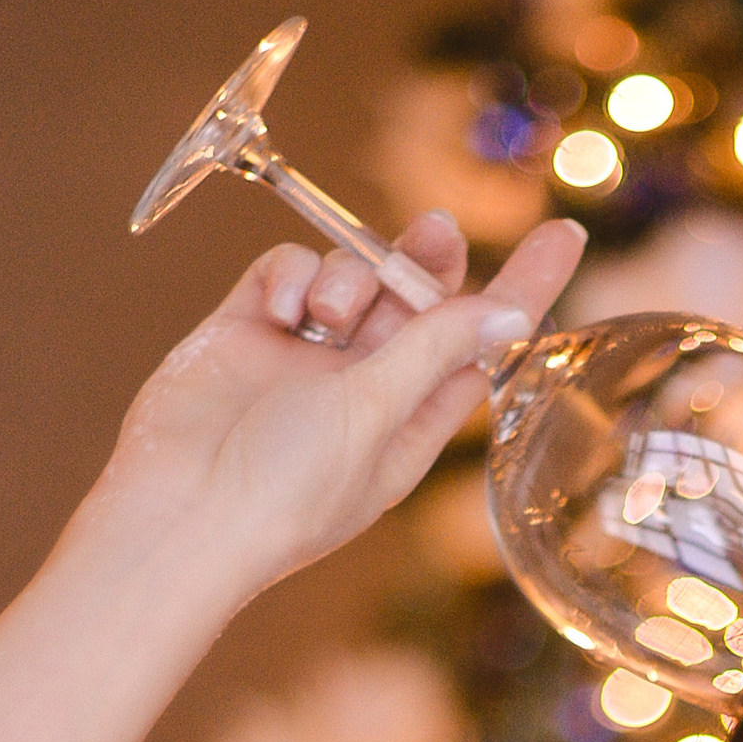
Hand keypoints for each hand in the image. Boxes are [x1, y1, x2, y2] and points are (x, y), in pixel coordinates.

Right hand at [75, 207, 588, 613]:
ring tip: (326, 314)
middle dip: (427, 262)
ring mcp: (300, 357)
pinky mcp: (244, 330)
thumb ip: (434, 350)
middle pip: (414, 301)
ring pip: (349, 278)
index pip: (477, 345)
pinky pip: (285, 273)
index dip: (520, 290)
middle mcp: (359, 389)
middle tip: (438, 230)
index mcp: (408, 424)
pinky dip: (289, 275)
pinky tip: (281, 310)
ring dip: (349, 278)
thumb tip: (509, 313)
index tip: (566, 235)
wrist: (177, 512)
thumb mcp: (374, 415)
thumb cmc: (285, 487)